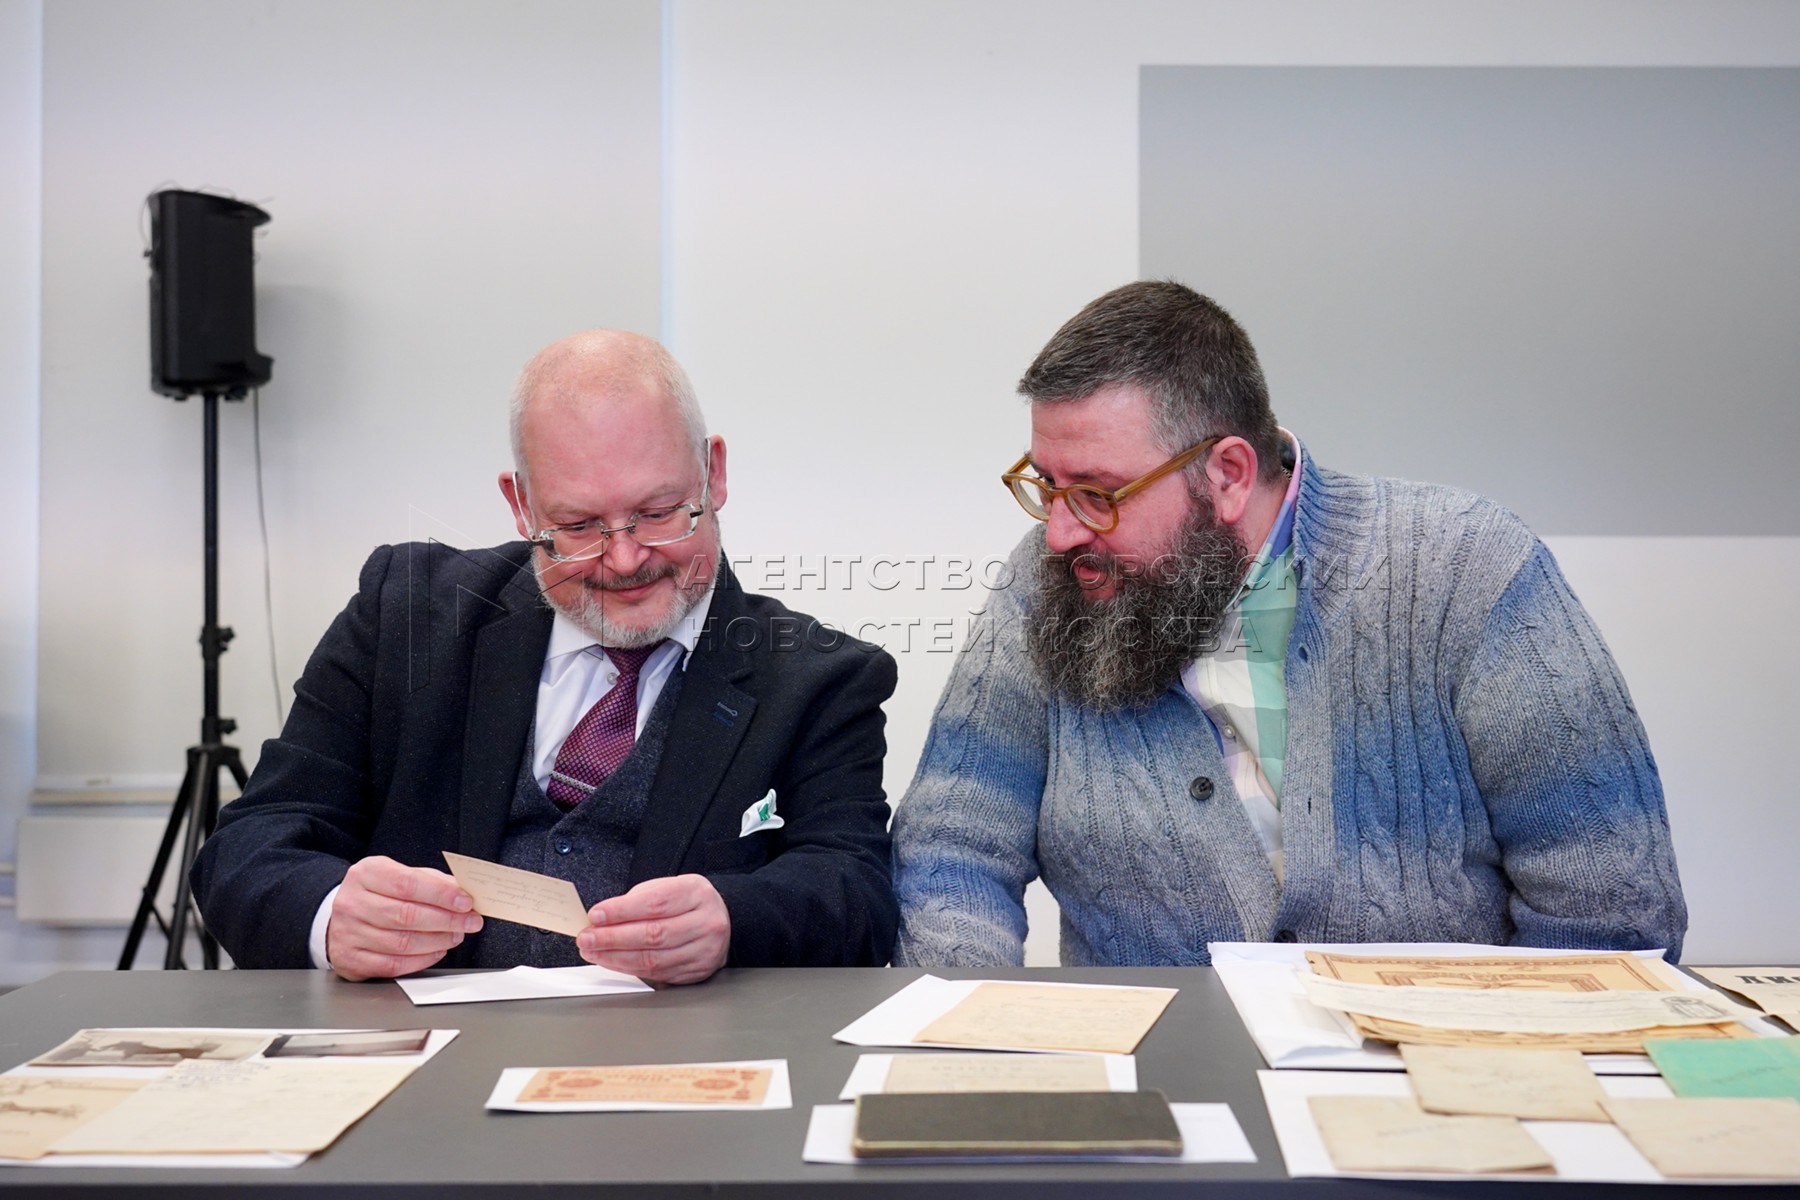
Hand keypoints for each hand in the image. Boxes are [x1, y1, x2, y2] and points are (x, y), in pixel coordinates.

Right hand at [325, 856, 481, 980]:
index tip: (466, 901)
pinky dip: (422, 960)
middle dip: (447, 920)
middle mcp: (353, 903)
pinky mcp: (350, 959)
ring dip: (438, 941)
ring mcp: (348, 933)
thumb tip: (461, 892)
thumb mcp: (398, 875)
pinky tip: (437, 951)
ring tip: (456, 936)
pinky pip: (393, 965)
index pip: (408, 884)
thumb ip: (429, 881)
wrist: (336, 917)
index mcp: (366, 874)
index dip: (441, 894)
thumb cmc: (375, 894)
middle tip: (470, 922)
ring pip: (402, 943)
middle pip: (407, 915)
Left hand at [577, 874, 730, 984]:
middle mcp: (705, 923)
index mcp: (696, 894)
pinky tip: (612, 961)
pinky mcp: (695, 972)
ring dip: (615, 957)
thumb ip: (637, 900)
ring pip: (653, 959)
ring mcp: (703, 951)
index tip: (596, 916)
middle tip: (587, 938)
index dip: (621, 911)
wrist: (724, 921)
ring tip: (593, 951)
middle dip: (613, 938)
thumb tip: (601, 918)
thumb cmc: (689, 902)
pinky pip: (656, 974)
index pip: (655, 903)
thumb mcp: (668, 887)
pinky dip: (629, 968)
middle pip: (653, 934)